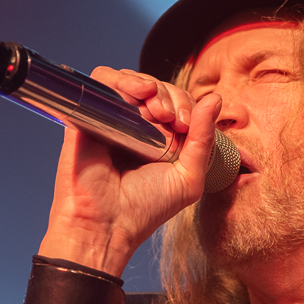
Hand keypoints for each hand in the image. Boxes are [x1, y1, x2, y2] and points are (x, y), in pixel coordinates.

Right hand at [38, 68, 222, 276]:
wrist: (107, 225)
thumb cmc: (145, 209)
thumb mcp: (189, 177)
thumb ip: (204, 139)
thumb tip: (214, 99)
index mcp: (160, 139)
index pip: (177, 103)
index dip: (186, 105)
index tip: (187, 125)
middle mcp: (135, 126)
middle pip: (158, 88)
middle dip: (172, 96)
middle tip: (173, 120)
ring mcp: (111, 118)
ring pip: (133, 80)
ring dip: (150, 86)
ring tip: (156, 110)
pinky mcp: (89, 114)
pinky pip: (103, 79)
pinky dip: (122, 79)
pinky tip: (137, 94)